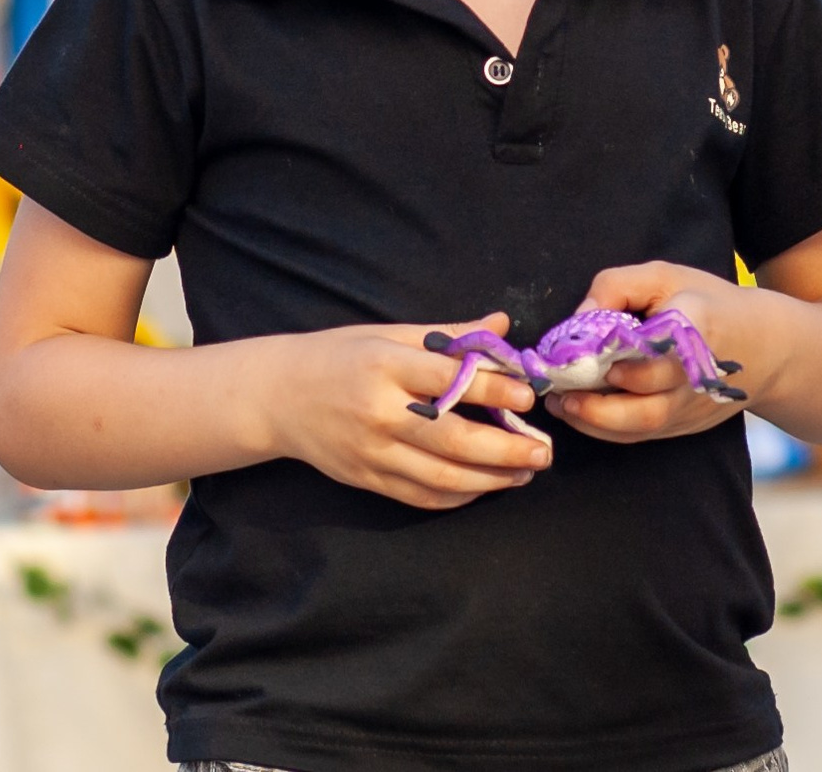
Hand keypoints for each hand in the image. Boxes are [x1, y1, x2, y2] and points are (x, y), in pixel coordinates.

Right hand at [261, 313, 550, 511]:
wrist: (278, 396)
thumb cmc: (340, 356)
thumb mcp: (388, 334)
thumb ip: (448, 335)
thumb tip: (502, 325)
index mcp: (384, 366)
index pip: (447, 381)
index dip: (493, 392)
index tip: (529, 397)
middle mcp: (378, 412)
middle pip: (452, 439)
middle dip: (505, 450)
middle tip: (543, 451)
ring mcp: (371, 452)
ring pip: (441, 476)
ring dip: (491, 479)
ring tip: (525, 471)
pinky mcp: (367, 479)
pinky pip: (421, 496)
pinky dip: (459, 495)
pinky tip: (485, 486)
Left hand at [551, 263, 766, 444]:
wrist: (766, 346)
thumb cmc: (707, 302)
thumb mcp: (664, 276)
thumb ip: (618, 286)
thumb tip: (578, 318)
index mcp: (696, 330)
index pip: (658, 352)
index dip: (622, 361)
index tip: (586, 356)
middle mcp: (696, 378)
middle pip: (649, 405)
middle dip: (598, 405)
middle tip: (559, 393)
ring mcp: (693, 407)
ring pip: (642, 426)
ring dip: (596, 422)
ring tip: (562, 406)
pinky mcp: (686, 425)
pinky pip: (643, 436)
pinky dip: (608, 431)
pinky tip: (582, 416)